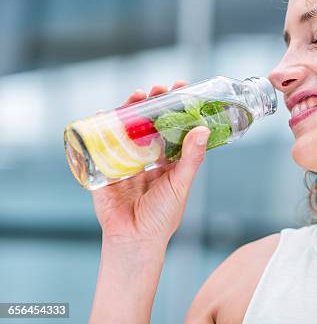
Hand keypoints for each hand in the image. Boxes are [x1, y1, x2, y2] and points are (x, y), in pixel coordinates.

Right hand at [90, 80, 209, 246]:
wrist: (134, 240)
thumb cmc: (162, 216)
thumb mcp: (180, 183)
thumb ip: (191, 158)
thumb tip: (202, 129)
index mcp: (169, 160)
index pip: (173, 127)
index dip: (176, 108)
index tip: (181, 88)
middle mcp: (148, 157)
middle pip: (149, 123)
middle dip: (152, 103)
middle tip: (158, 89)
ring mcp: (126, 160)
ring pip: (127, 128)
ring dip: (130, 109)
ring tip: (137, 96)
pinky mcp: (107, 168)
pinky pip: (103, 144)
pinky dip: (102, 127)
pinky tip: (105, 113)